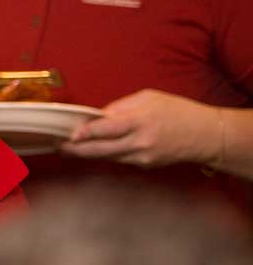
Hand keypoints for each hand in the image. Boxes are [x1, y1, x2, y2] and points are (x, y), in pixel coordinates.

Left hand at [61, 89, 218, 168]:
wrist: (206, 135)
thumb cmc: (178, 111)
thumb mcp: (148, 98)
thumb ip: (120, 107)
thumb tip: (96, 116)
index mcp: (140, 121)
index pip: (106, 129)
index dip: (85, 133)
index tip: (69, 134)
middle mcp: (140, 142)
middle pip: (100, 150)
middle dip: (76, 150)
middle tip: (59, 146)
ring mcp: (142, 157)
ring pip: (107, 157)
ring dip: (87, 153)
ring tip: (68, 148)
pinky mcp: (145, 165)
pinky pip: (119, 160)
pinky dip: (106, 155)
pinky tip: (95, 150)